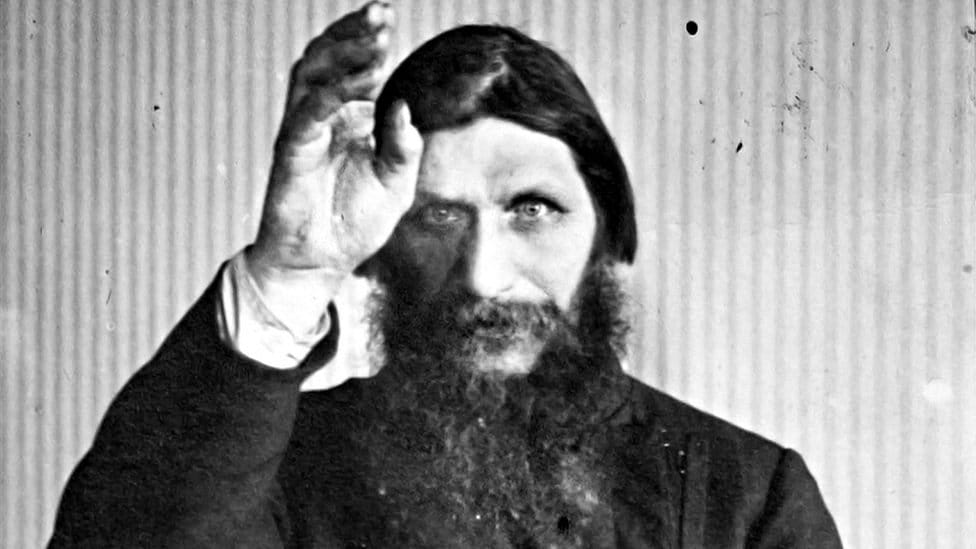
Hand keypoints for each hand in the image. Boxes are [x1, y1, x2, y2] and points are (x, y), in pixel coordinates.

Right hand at [246, 1, 421, 327]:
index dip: (369, 41)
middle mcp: (323, 118)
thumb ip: (405, 148)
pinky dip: (329, 96)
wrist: (323, 263)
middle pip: (329, 59)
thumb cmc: (355, 223)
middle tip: (380, 14)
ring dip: (342, 55)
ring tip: (373, 41)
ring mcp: (304, 133)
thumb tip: (405, 107)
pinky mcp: (292, 154)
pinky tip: (355, 85)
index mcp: (349, 120)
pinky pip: (305, 116)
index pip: (354, 68)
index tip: (389, 19)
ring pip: (312, 77)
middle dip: (353, 34)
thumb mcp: (397, 185)